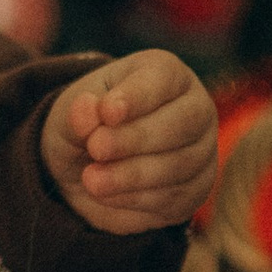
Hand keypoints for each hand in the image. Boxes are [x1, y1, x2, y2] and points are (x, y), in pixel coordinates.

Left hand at [42, 54, 218, 235]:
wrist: (90, 168)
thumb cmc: (88, 127)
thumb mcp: (69, 114)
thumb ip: (77, 114)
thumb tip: (88, 109)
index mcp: (166, 74)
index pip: (163, 77)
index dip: (136, 96)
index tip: (107, 112)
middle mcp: (195, 108)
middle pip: (179, 123)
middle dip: (134, 139)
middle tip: (96, 148)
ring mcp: (202, 151)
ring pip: (177, 165)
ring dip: (130, 175)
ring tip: (92, 179)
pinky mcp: (196, 191)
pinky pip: (171, 198)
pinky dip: (134, 198)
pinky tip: (106, 194)